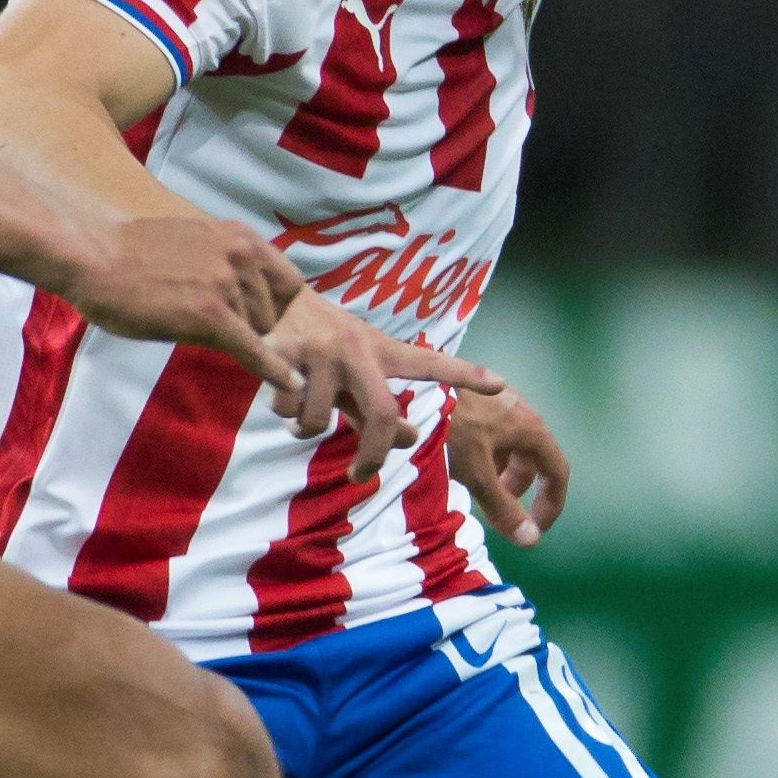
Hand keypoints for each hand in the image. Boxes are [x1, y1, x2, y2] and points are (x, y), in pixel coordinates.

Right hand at [63, 210, 302, 380]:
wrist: (93, 259)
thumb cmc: (130, 254)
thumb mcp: (192, 241)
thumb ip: (223, 259)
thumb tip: (240, 285)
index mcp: (239, 236)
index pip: (288, 280)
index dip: (280, 307)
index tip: (269, 324)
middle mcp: (240, 256)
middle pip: (274, 311)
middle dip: (256, 328)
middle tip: (223, 335)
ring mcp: (226, 286)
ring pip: (259, 332)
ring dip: (242, 342)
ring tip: (202, 337)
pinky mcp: (210, 317)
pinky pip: (254, 350)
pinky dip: (275, 371)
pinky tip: (291, 385)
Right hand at [261, 287, 511, 480]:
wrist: (278, 301)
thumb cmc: (326, 345)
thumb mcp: (358, 368)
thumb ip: (378, 405)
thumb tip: (410, 439)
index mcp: (382, 350)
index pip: (430, 363)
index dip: (464, 373)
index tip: (500, 385)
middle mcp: (358, 349)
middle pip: (381, 416)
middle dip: (373, 456)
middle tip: (361, 476)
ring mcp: (322, 351)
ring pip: (318, 420)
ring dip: (305, 428)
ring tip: (300, 414)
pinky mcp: (285, 352)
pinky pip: (285, 406)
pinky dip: (282, 410)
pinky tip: (281, 391)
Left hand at [449, 384, 570, 544]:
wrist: (407, 387)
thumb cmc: (448, 430)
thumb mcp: (477, 475)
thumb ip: (504, 508)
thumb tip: (531, 540)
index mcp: (530, 427)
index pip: (557, 470)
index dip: (551, 504)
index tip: (534, 528)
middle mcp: (519, 409)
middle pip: (532, 458)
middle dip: (518, 488)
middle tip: (494, 509)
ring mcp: (496, 399)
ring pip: (509, 445)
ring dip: (499, 472)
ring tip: (473, 487)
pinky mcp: (472, 395)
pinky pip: (490, 432)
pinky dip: (483, 455)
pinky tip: (457, 461)